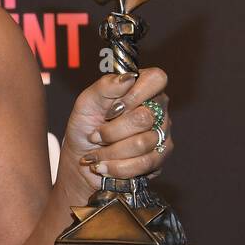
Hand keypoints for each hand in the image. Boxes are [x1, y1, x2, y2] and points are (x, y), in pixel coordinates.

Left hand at [60, 67, 172, 192]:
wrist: (82, 159)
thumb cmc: (85, 126)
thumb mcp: (86, 102)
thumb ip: (105, 86)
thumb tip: (128, 77)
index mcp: (141, 87)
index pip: (156, 79)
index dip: (133, 95)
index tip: (111, 110)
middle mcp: (157, 108)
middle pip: (145, 117)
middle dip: (111, 131)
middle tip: (95, 136)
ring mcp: (162, 133)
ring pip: (142, 144)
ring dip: (110, 152)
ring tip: (97, 153)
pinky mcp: (160, 157)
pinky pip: (143, 163)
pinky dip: (117, 167)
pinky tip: (104, 166)